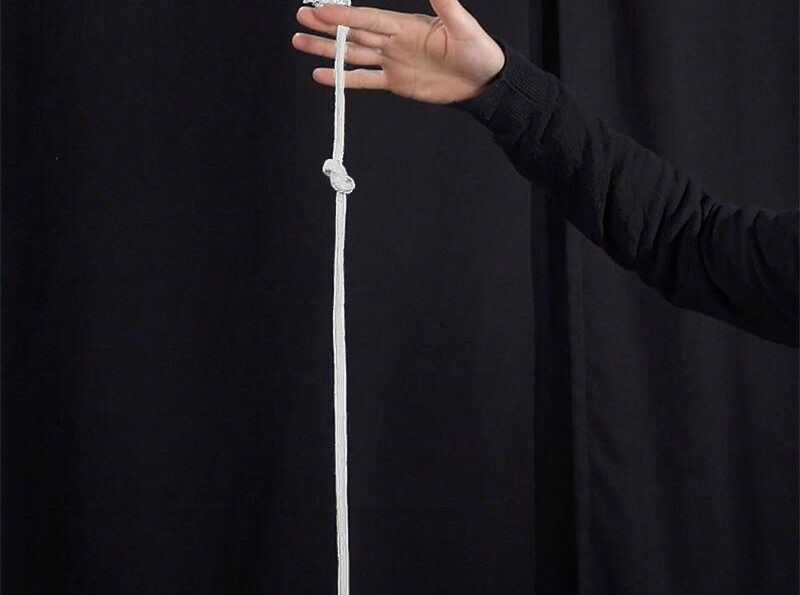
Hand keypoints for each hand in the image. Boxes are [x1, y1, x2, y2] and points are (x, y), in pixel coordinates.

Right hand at [292, 0, 504, 103]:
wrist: (483, 82)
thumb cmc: (478, 51)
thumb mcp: (463, 27)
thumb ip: (446, 4)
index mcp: (406, 25)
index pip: (368, 19)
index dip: (344, 16)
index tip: (320, 10)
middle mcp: (394, 41)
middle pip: (353, 33)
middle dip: (326, 27)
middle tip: (300, 18)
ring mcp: (392, 62)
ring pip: (352, 54)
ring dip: (326, 49)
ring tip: (299, 42)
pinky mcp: (395, 83)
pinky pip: (364, 80)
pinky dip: (343, 79)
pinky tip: (322, 75)